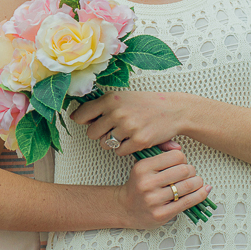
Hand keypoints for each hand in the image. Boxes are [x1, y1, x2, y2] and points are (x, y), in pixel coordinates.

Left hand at [72, 91, 192, 156]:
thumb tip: (75, 116)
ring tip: (126, 133)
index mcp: (111, 99)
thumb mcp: (122, 97)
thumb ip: (100, 106)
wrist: (174, 110)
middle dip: (100, 134)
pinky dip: (124, 149)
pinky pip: (119, 152)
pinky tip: (133, 139)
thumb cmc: (146, 104)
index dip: (84, 121)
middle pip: (92, 134)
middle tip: (113, 128)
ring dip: (113, 142)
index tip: (90, 122)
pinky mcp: (139, 141)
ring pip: (105, 144)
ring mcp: (128, 127)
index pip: (82, 115)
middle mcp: (117, 112)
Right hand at [116, 149, 209, 228]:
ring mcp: (154, 200)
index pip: (175, 156)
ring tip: (196, 182)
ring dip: (198, 183)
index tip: (181, 163)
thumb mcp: (143, 165)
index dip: (183, 159)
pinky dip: (200, 195)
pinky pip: (188, 201)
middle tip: (190, 174)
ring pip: (188, 186)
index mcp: (143, 168)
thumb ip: (160, 152)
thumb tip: (179, 147)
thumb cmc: (138, 185)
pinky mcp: (161, 214)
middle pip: (184, 170)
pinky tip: (203, 191)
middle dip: (192, 171)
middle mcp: (147, 183)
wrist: (126, 208)